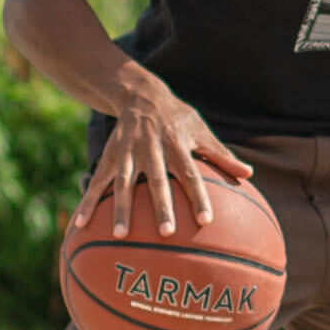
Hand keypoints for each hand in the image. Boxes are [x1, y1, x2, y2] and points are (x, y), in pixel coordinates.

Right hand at [75, 65, 254, 240]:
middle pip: (157, 181)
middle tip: (166, 233)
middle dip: (161, 206)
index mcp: (177, 145)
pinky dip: (89, 202)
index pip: (190, 174)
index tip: (206, 220)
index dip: (198, 196)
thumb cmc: (178, 118)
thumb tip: (249, 173)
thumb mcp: (201, 130)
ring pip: (125, 184)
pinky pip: (98, 181)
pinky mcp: (110, 156)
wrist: (141, 95)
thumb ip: (222, 154)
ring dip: (122, 208)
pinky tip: (80, 224)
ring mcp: (128, 153)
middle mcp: (152, 150)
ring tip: (121, 234)